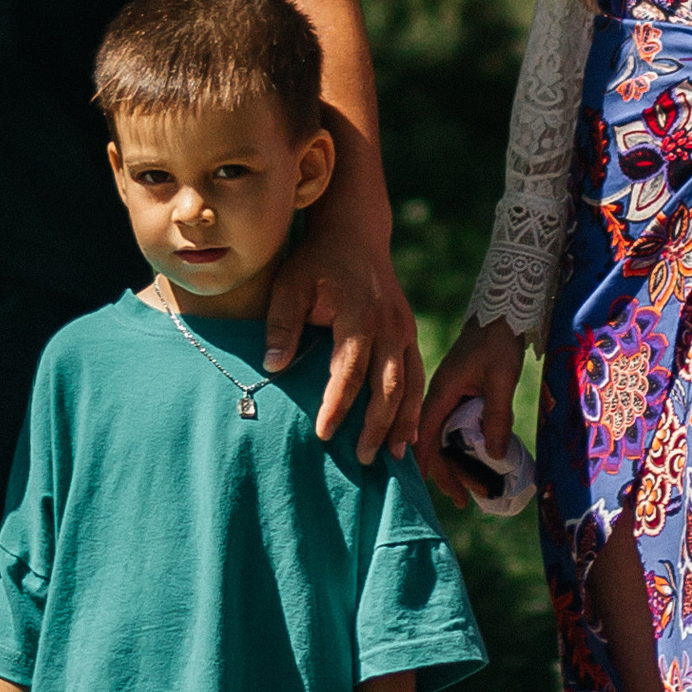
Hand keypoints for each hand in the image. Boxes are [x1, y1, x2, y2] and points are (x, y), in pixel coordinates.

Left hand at [265, 219, 423, 464]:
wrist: (355, 232)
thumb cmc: (316, 260)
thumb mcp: (290, 284)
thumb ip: (282, 324)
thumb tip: (272, 366)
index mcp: (360, 315)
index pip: (350, 371)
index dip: (338, 405)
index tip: (324, 434)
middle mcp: (389, 325)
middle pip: (388, 385)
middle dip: (378, 425)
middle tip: (364, 459)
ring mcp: (404, 328)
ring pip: (411, 383)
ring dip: (404, 421)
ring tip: (396, 455)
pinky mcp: (409, 331)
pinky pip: (419, 374)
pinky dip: (416, 404)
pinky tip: (411, 431)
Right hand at [414, 316, 525, 506]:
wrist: (501, 311)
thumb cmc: (498, 341)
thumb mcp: (501, 379)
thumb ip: (498, 416)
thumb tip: (494, 455)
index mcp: (441, 392)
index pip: (425, 437)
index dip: (427, 466)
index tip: (433, 493)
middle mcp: (440, 397)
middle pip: (435, 444)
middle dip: (449, 474)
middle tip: (468, 500)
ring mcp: (450, 396)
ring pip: (446, 439)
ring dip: (459, 464)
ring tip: (478, 488)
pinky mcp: (461, 395)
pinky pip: (458, 428)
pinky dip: (466, 448)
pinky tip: (479, 461)